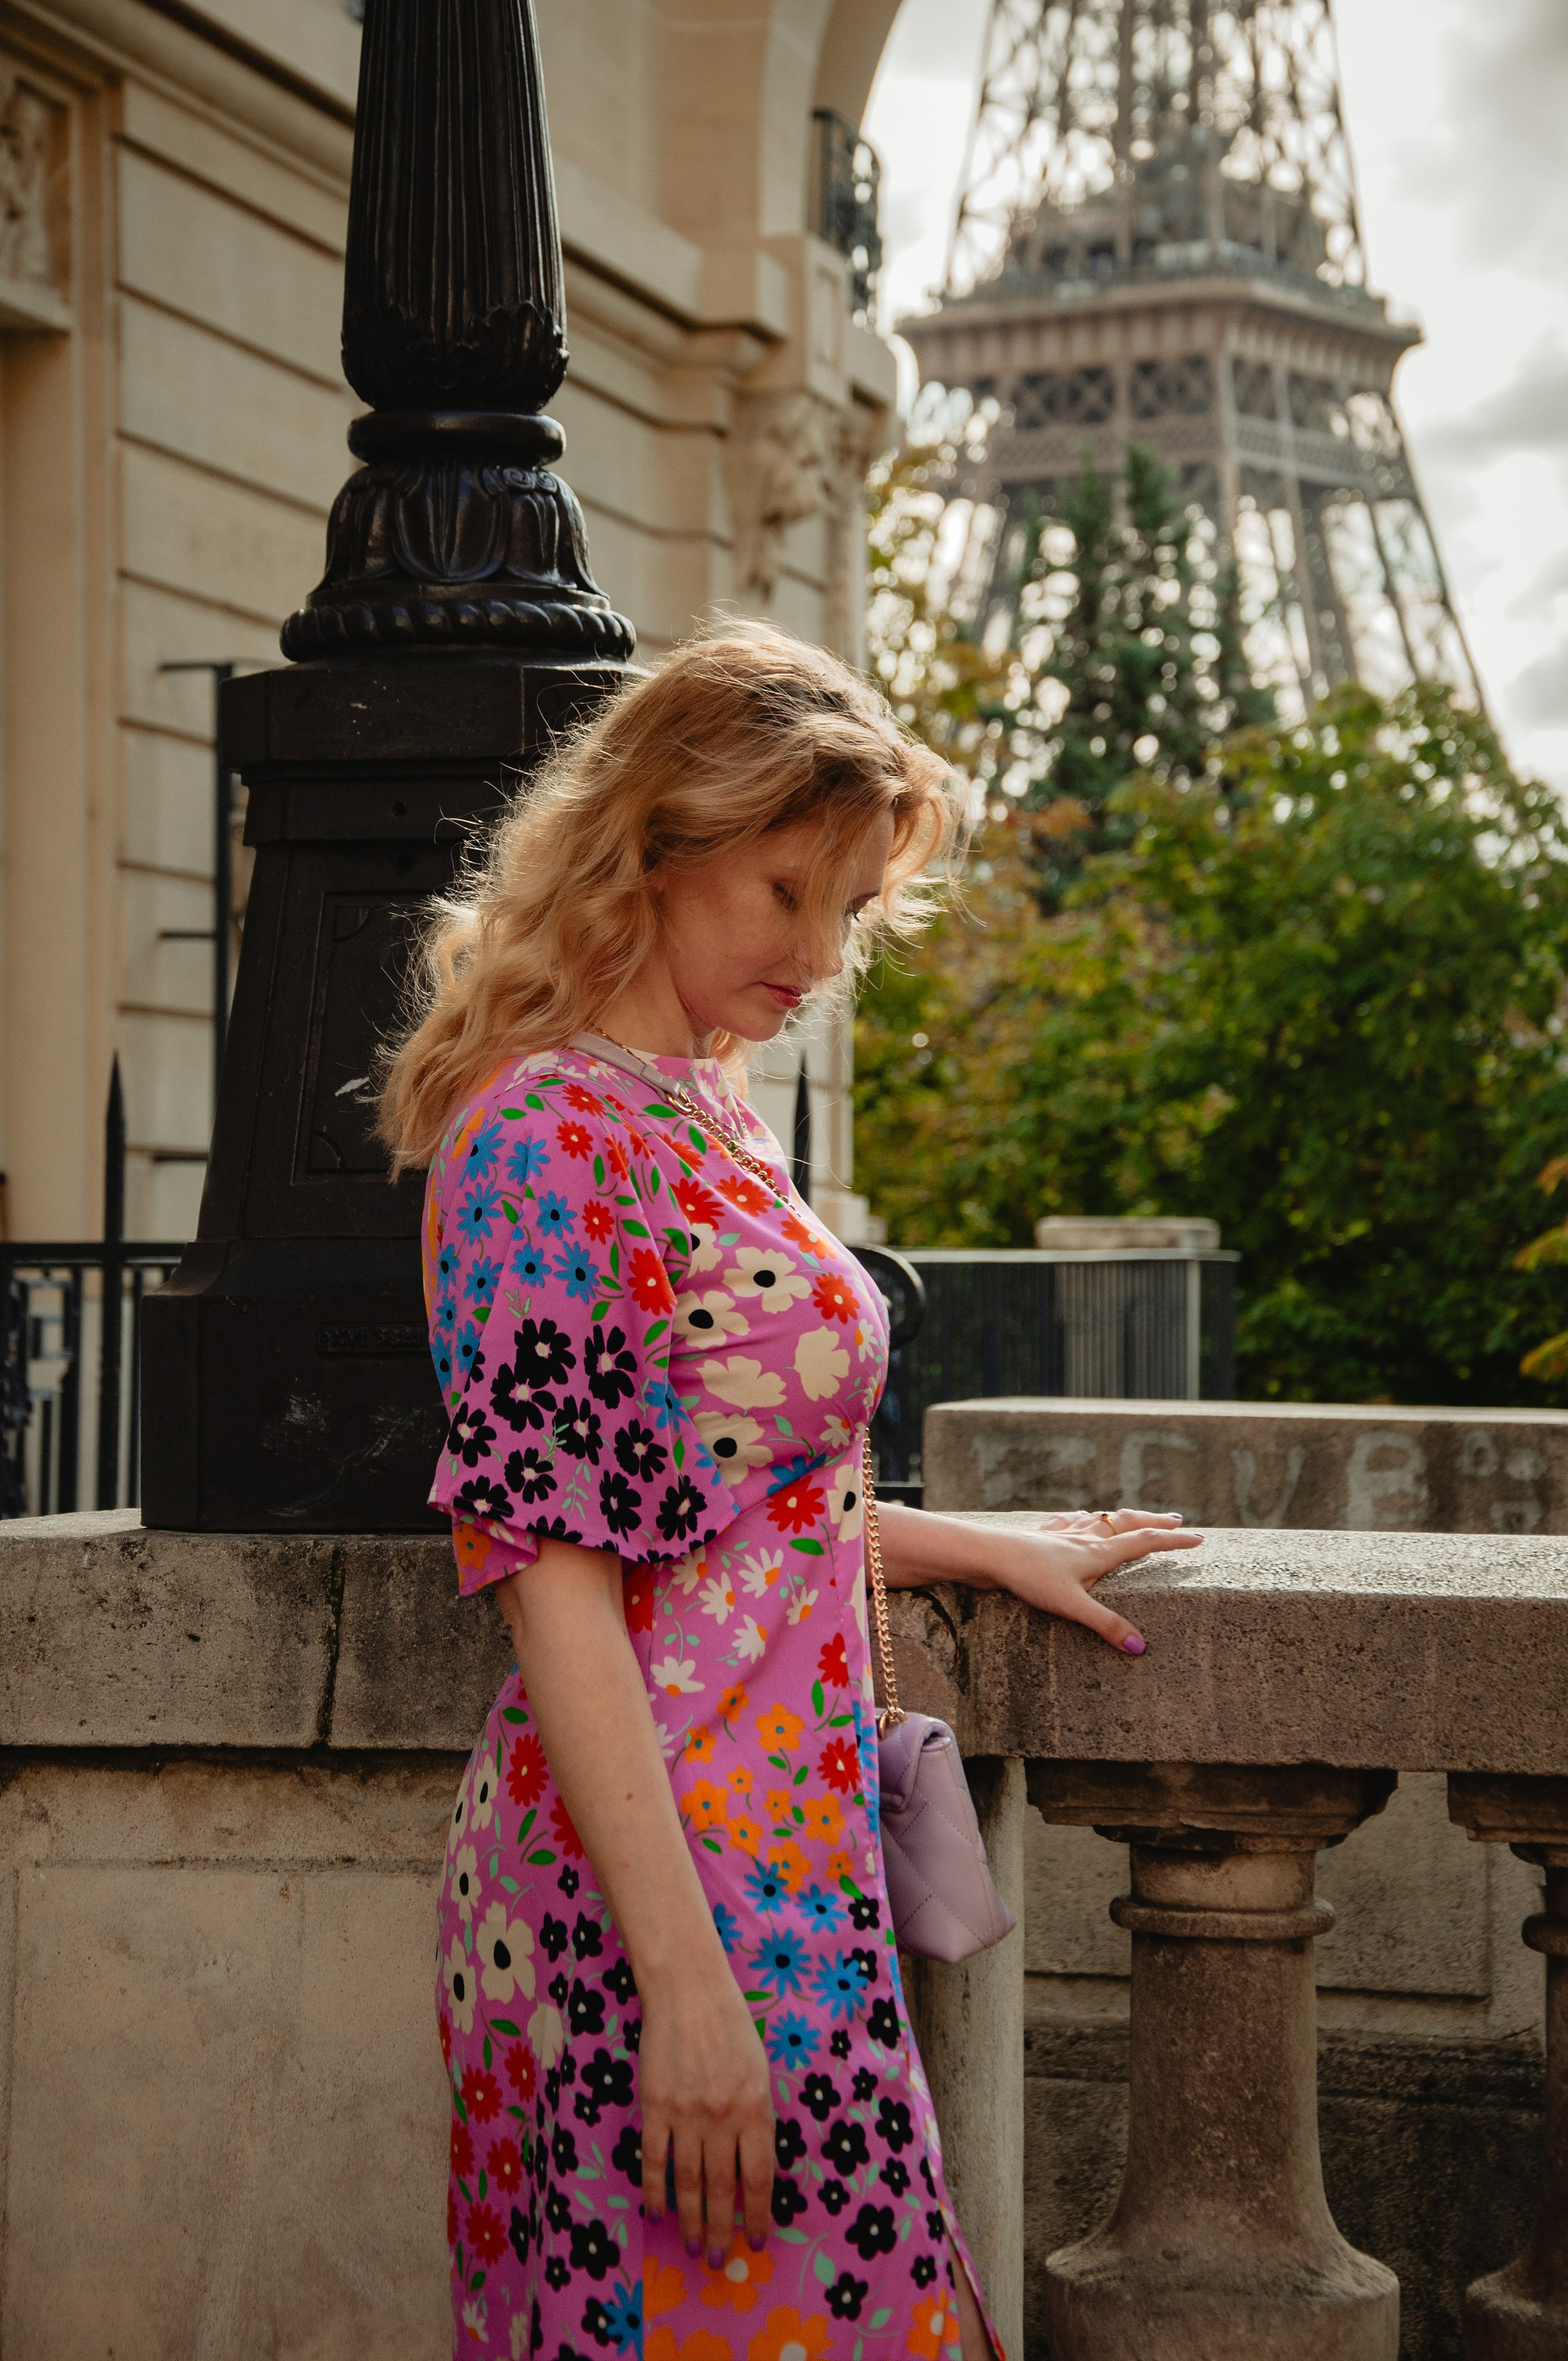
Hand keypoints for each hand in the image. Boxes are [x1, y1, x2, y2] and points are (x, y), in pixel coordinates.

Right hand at [639, 1961, 773, 2266]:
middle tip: (718, 2260)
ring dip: (691, 2219)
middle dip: (722, 2230)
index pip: (759, 2177)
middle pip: (723, 2188)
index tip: (756, 2240)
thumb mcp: (759, 2072)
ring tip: (693, 2247)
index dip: (758, 2214)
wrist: (688, 1990)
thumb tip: (752, 2171)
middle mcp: (722, 2116)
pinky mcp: (654, 2105)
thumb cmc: (730, 2027)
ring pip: (689, 2182)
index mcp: (755, 2107)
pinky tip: (657, 2213)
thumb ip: (757, 2119)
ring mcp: (686, 2113)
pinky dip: (655, 2190)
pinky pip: (654, 2159)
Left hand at [973, 1509, 1200, 1653]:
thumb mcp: (1072, 1606)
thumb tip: (1141, 1647)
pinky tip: (1077, 1518)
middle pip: (1126, 1524)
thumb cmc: (1029, 1577)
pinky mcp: (1040, 1538)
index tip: (1199, 1538)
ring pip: (1099, 1521)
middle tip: (1176, 1519)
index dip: (1173, 1542)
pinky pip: (1067, 1523)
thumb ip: (1106, 1625)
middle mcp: (1084, 1539)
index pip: (1144, 1543)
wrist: (987, 1554)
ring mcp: (1061, 1536)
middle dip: (1153, 1522)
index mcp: (1098, 1552)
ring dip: (1120, 1518)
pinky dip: (1081, 1519)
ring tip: (1131, 1517)